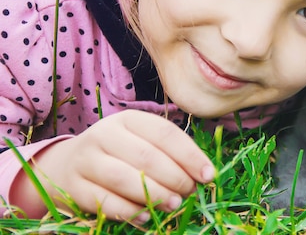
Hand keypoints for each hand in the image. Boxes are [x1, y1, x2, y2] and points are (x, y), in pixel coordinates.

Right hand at [10, 110, 213, 222]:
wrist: (66, 165)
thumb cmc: (119, 153)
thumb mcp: (142, 142)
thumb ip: (171, 154)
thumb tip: (204, 174)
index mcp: (128, 119)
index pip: (165, 134)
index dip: (190, 155)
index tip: (208, 175)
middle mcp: (104, 135)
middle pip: (146, 156)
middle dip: (175, 177)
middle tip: (190, 192)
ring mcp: (86, 160)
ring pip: (123, 178)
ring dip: (154, 194)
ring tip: (175, 204)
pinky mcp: (75, 187)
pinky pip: (104, 202)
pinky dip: (129, 211)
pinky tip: (147, 216)